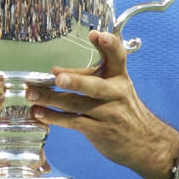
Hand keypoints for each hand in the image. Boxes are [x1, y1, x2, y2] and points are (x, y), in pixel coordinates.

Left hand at [25, 29, 178, 178]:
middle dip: (76, 81)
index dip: (109, 45)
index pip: (118, 57)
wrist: (146, 144)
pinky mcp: (99, 131)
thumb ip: (86, 75)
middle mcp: (116, 93)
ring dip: (51, 99)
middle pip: (95, 86)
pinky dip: (53, 118)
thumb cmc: (123, 108)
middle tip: (58, 77)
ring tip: (31, 94)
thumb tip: (54, 71)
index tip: (97, 35)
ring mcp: (108, 114)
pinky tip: (38, 113)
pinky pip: (73, 122)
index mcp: (120, 77)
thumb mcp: (114, 87)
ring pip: (76, 105)